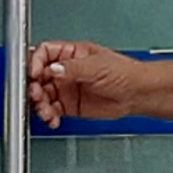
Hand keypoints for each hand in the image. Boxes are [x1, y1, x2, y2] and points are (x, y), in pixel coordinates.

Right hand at [29, 39, 172, 126]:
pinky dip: (49, 115)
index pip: (44, 53)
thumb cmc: (125, 73)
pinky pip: (52, 110)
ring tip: (46, 111)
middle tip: (37, 95)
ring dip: (40, 104)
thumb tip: (52, 69)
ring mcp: (67, 88)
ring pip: (43, 95)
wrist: (138, 94)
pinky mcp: (70, 105)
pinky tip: (53, 118)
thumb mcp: (97, 66)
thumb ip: (72, 68)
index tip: (34, 73)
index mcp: (72, 53)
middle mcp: (67, 70)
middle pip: (39, 75)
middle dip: (34, 86)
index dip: (35, 62)